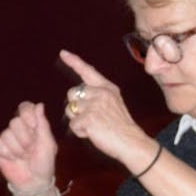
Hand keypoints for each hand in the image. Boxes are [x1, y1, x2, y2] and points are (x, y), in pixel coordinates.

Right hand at [0, 100, 57, 192]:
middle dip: (25, 139)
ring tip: (23, 157)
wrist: (34, 181)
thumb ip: (43, 124)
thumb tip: (39, 104)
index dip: (27, 115)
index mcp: (32, 124)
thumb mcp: (48, 143)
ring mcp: (6, 138)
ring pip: (6, 134)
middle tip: (31, 149)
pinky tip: (13, 159)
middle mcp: (18, 129)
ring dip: (17, 149)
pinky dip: (7, 153)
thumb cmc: (44, 162)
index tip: (34, 126)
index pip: (25, 107)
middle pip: (15, 121)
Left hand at [59, 50, 153, 170]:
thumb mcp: (114, 103)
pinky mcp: (88, 118)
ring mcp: (94, 105)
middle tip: (91, 118)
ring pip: (70, 109)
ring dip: (77, 120)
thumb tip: (77, 96)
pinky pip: (73, 125)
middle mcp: (101, 93)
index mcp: (107, 88)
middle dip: (75, 106)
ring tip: (93, 127)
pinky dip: (80, 132)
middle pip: (72, 93)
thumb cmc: (121, 127)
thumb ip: (98, 95)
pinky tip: (93, 133)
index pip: (88, 71)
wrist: (131, 142)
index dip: (74, 62)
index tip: (63, 53)